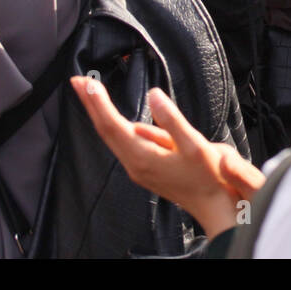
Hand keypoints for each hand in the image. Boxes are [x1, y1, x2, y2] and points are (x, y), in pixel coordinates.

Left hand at [71, 77, 262, 236]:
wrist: (214, 207)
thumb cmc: (208, 178)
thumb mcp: (195, 145)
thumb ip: (171, 119)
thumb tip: (153, 95)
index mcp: (144, 157)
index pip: (112, 124)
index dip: (97, 102)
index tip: (85, 82)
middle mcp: (135, 165)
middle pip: (105, 131)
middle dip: (90, 104)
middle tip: (76, 81)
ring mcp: (138, 169)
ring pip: (112, 138)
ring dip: (99, 114)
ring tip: (91, 94)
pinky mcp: (144, 170)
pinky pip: (123, 144)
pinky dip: (113, 126)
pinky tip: (114, 118)